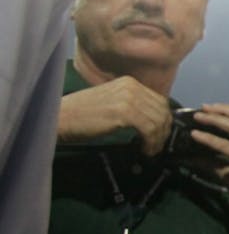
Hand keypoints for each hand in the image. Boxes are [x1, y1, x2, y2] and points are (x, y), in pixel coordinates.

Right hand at [57, 76, 172, 153]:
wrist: (59, 117)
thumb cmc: (81, 114)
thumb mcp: (112, 102)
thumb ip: (132, 105)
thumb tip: (152, 120)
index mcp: (129, 82)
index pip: (159, 101)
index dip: (163, 120)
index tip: (160, 135)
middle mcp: (131, 86)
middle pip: (162, 110)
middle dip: (164, 130)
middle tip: (157, 146)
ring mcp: (128, 98)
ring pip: (158, 120)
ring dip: (158, 139)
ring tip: (150, 150)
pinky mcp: (124, 112)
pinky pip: (150, 128)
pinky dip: (151, 142)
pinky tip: (145, 150)